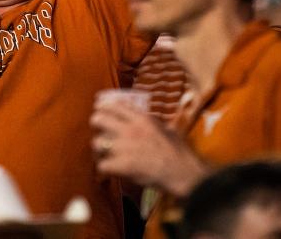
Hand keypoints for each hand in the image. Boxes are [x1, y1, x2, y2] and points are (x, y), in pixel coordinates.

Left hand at [89, 98, 206, 196]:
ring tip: (106, 154)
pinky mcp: (122, 165)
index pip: (112, 105)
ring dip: (100, 150)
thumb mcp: (166, 128)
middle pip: (97, 119)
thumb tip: (142, 115)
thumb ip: (151, 121)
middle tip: (101, 132)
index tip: (99, 109)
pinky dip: (105, 169)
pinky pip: (102, 165)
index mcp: (141, 119)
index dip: (102, 107)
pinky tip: (112, 169)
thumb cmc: (178, 152)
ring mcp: (124, 147)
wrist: (184, 174)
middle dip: (96, 126)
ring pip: (96, 143)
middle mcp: (129, 129)